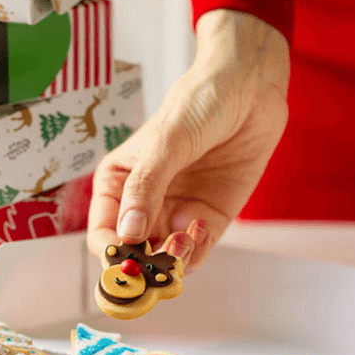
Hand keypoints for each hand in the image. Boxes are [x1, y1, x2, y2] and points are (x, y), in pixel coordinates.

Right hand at [87, 9, 290, 271]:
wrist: (251, 88)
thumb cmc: (200, 101)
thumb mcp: (166, 141)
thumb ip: (145, 188)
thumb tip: (127, 235)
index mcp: (118, 185)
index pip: (103, 235)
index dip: (111, 254)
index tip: (126, 259)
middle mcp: (143, 206)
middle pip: (133, 256)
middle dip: (143, 266)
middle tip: (158, 263)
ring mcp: (175, 215)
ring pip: (163, 261)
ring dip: (172, 261)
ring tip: (185, 237)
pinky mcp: (207, 220)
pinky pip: (195, 254)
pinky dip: (196, 253)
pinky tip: (200, 227)